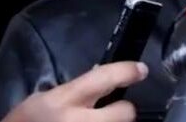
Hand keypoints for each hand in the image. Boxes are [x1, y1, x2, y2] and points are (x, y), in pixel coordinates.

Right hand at [1, 61, 148, 121]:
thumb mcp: (44, 100)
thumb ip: (74, 92)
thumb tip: (104, 85)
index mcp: (64, 100)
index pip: (104, 78)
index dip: (126, 72)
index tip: (141, 70)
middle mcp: (79, 121)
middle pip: (125, 113)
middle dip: (122, 112)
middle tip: (112, 113)